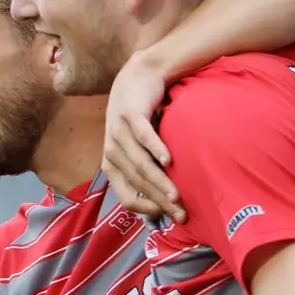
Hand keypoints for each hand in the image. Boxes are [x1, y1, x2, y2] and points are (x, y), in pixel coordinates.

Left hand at [103, 52, 184, 222]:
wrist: (139, 77)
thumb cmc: (143, 120)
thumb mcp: (138, 149)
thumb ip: (146, 172)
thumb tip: (164, 207)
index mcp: (112, 165)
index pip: (126, 197)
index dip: (146, 209)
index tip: (168, 217)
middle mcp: (112, 152)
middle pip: (138, 183)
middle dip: (160, 201)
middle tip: (182, 214)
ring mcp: (119, 133)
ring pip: (141, 164)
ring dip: (160, 182)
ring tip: (177, 196)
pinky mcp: (130, 115)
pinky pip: (143, 136)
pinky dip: (156, 148)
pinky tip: (168, 160)